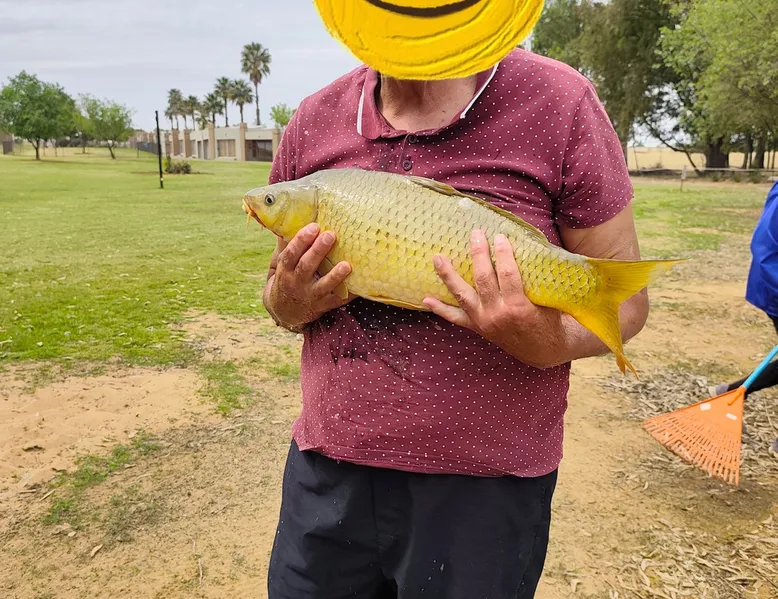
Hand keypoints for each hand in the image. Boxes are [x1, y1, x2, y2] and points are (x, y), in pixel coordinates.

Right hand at [263, 223, 353, 330]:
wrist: (285, 310)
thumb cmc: (287, 278)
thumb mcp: (280, 264)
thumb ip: (286, 245)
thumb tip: (291, 219)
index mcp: (285, 270)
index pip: (291, 254)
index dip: (301, 240)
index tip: (314, 226)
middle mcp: (296, 284)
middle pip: (306, 267)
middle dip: (318, 251)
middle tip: (330, 235)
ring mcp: (310, 296)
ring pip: (323, 286)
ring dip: (335, 276)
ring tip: (346, 265)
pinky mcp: (323, 306)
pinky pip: (337, 300)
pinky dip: (348, 294)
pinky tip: (359, 286)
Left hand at [422, 230, 569, 368]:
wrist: (544, 350)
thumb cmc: (549, 320)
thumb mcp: (548, 300)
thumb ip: (535, 279)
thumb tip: (527, 247)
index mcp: (518, 307)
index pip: (507, 274)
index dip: (503, 254)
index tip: (500, 237)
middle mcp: (497, 315)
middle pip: (483, 279)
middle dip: (478, 254)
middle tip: (475, 234)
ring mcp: (484, 322)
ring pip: (462, 295)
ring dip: (448, 276)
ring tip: (438, 258)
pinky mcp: (477, 328)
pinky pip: (455, 318)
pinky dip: (440, 309)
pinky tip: (426, 299)